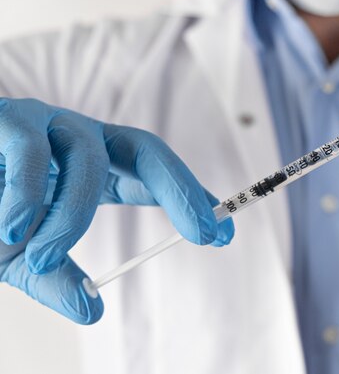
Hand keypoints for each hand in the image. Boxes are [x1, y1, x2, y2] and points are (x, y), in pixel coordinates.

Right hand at [0, 98, 233, 323]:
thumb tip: (93, 310)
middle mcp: (78, 142)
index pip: (152, 176)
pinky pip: (31, 150)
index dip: (190, 198)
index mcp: (90, 170)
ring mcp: (45, 125)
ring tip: (40, 255)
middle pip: (147, 150)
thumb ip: (56, 279)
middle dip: (181, 189)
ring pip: (90, 160)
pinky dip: (27, 192)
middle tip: (206, 231)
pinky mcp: (6, 120)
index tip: (224, 230)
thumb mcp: (19, 256)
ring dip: (72, 216)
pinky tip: (12, 226)